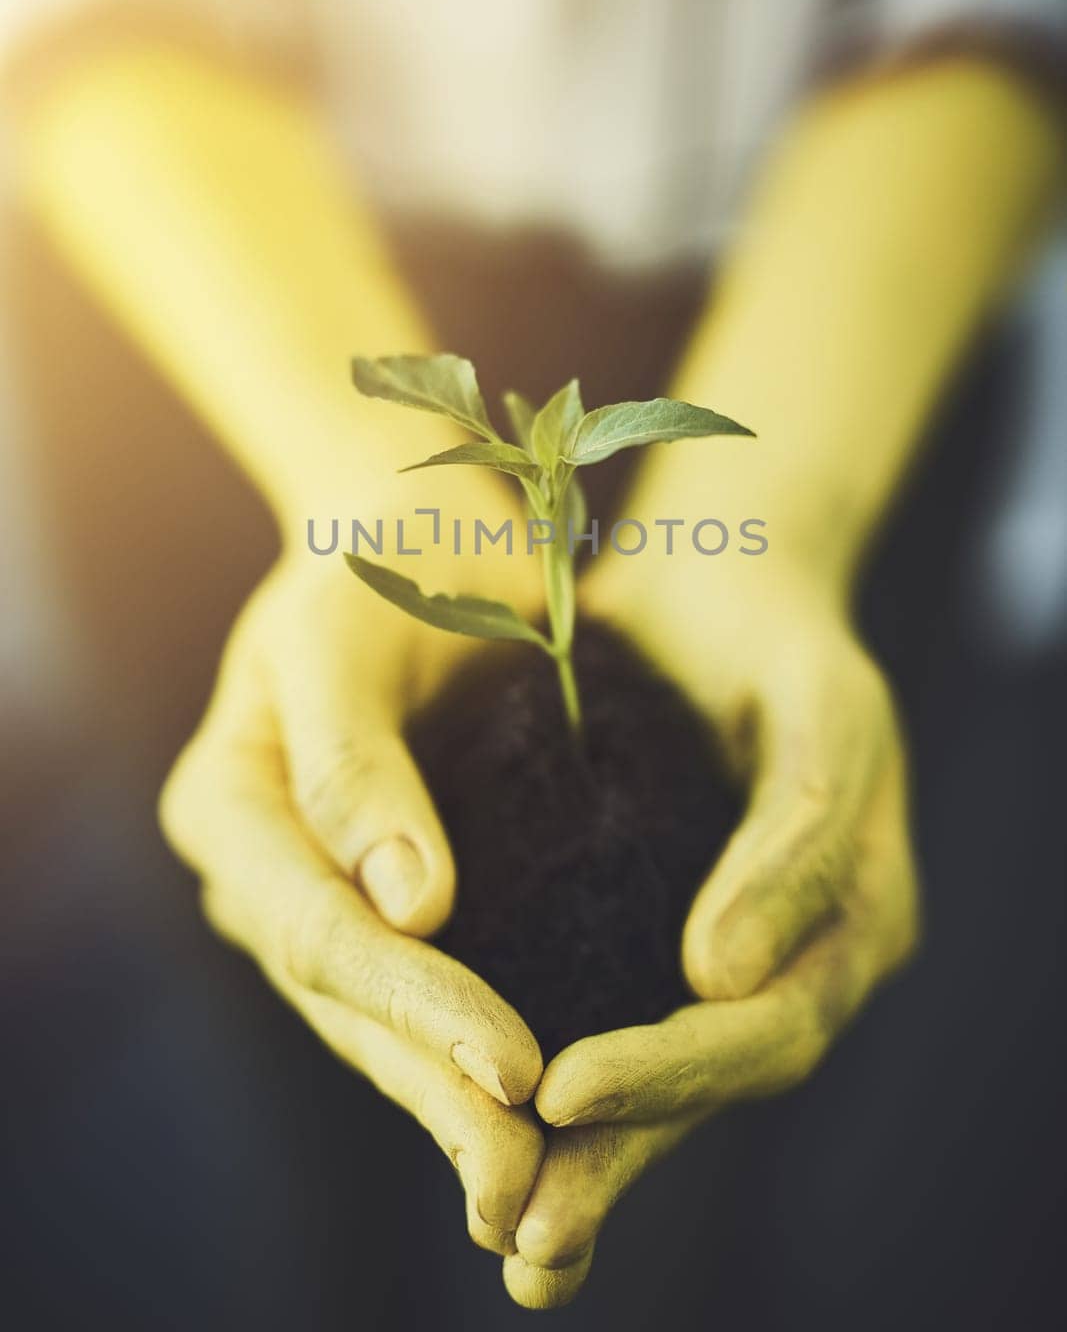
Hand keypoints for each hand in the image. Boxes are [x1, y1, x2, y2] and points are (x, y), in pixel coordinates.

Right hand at [160, 475, 545, 1257]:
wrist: (417, 544)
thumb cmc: (379, 561)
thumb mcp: (347, 631)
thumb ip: (352, 760)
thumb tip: (408, 904)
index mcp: (229, 807)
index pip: (319, 927)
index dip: (414, 1002)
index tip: (515, 1067)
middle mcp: (266, 872)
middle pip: (351, 1001)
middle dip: (437, 1095)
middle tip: (530, 1189)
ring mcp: (326, 897)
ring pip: (386, 1023)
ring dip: (457, 1113)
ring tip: (539, 1197)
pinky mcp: (400, 903)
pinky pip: (433, 993)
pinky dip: (477, 1062)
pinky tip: (553, 1131)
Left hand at [503, 552, 919, 1306]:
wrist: (722, 583)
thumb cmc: (777, 633)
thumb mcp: (818, 709)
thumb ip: (797, 836)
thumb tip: (722, 977)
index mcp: (857, 915)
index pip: (774, 1025)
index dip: (678, 1068)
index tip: (566, 1090)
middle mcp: (796, 953)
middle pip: (714, 1082)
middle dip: (623, 1154)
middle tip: (524, 1235)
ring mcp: (727, 948)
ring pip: (660, 1073)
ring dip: (587, 1156)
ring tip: (504, 1237)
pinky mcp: (647, 927)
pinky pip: (607, 1015)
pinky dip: (549, 1078)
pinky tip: (477, 1124)